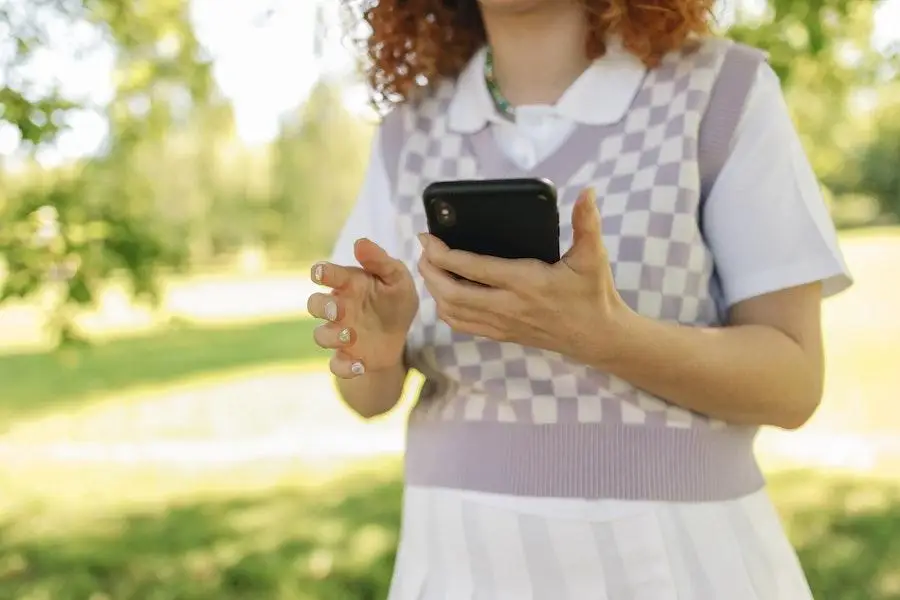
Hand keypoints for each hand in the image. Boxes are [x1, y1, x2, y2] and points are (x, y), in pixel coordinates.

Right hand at [307, 239, 417, 377]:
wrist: (400, 334)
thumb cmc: (394, 299)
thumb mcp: (397, 278)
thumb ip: (380, 260)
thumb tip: (360, 242)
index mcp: (348, 284)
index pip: (327, 274)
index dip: (321, 273)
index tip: (321, 273)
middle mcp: (338, 308)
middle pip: (314, 304)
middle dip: (321, 306)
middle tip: (337, 309)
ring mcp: (340, 333)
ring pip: (320, 335)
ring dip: (331, 336)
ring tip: (350, 335)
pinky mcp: (348, 356)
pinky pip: (336, 365)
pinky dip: (345, 368)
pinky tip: (360, 365)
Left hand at [417, 188, 629, 359]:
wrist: (597, 336)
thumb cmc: (593, 293)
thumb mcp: (593, 256)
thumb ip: (587, 222)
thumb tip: (588, 191)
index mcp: (526, 282)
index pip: (473, 269)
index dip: (443, 253)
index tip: (427, 238)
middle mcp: (508, 306)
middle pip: (452, 293)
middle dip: (430, 271)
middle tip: (424, 251)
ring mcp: (502, 323)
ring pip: (452, 311)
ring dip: (434, 289)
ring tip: (430, 267)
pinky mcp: (501, 334)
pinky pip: (463, 324)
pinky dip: (446, 309)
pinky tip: (444, 293)